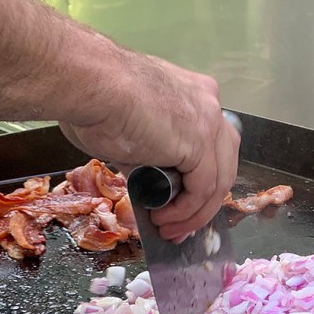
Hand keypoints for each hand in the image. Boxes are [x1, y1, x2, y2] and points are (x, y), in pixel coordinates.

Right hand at [59, 52, 239, 240]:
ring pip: (218, 181)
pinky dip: (186, 211)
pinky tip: (165, 220)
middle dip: (203, 202)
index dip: (199, 180)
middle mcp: (209, 104)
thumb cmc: (94, 97)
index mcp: (194, 94)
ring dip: (194, 213)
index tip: (179, 205)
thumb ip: (147, 156)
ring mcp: (208, 122)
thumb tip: (148, 186)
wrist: (90, 83)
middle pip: (223, 163)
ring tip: (169, 230)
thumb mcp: (130, 132)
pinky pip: (203, 189)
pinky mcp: (199, 143)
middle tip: (180, 225)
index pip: (211, 144)